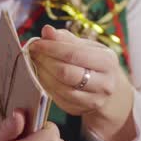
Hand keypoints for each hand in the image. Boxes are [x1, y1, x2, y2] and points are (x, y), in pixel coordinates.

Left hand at [28, 24, 135, 140]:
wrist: (107, 88)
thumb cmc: (93, 62)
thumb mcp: (86, 47)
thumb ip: (66, 39)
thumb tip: (47, 30)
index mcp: (107, 61)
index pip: (74, 54)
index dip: (51, 48)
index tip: (36, 43)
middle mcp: (104, 83)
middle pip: (66, 73)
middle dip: (45, 61)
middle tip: (33, 53)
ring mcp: (92, 100)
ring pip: (60, 88)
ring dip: (42, 74)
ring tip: (35, 63)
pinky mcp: (79, 110)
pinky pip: (56, 98)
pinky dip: (44, 85)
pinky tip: (40, 75)